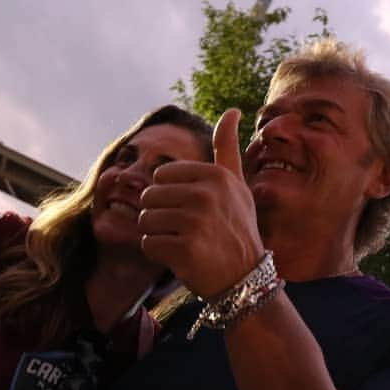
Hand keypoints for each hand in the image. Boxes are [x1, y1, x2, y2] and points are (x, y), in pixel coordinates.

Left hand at [139, 108, 264, 297]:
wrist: (245, 280)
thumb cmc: (237, 229)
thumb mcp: (237, 185)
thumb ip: (227, 148)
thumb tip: (232, 110)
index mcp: (215, 176)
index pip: (161, 175)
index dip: (170, 195)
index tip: (193, 210)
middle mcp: (206, 196)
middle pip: (149, 197)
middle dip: (160, 215)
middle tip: (186, 230)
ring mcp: (195, 223)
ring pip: (145, 220)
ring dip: (157, 234)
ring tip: (182, 242)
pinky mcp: (184, 249)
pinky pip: (148, 244)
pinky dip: (158, 253)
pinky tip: (181, 258)